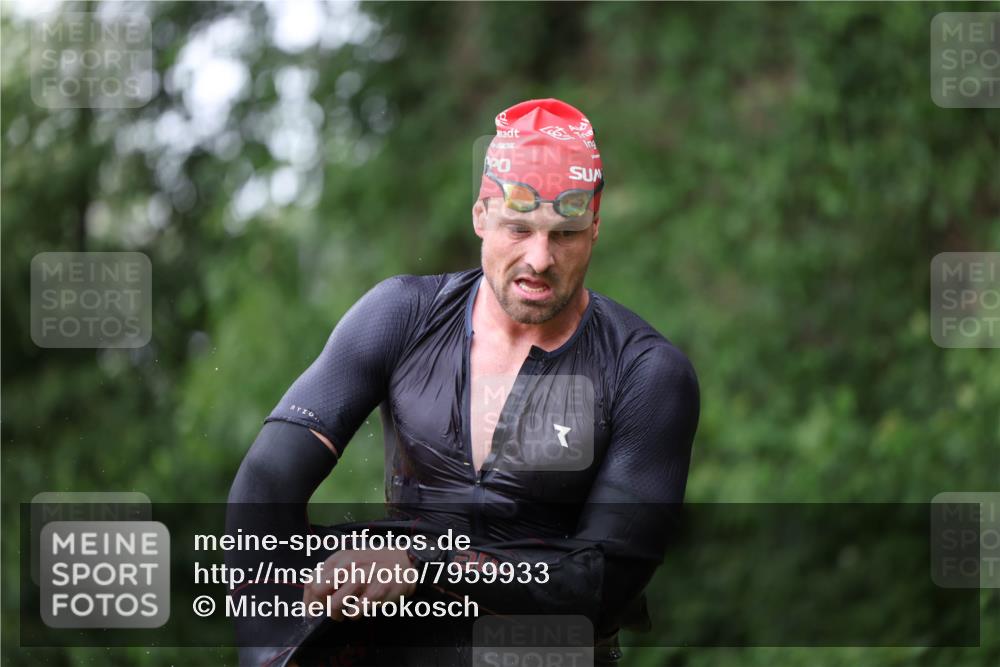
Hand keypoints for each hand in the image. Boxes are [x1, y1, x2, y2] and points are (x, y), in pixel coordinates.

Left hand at [303, 548, 417, 620]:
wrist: (405, 563)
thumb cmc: (375, 565)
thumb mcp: (351, 561)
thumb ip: (332, 574)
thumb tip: (312, 596)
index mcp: (340, 558)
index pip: (311, 580)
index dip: (308, 599)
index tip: (312, 610)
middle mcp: (349, 565)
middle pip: (318, 591)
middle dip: (320, 606)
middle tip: (330, 610)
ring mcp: (363, 577)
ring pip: (334, 604)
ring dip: (337, 614)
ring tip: (346, 612)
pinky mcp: (376, 591)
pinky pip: (354, 611)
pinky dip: (354, 615)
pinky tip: (360, 609)